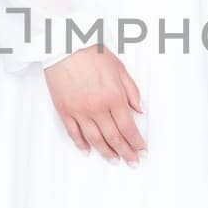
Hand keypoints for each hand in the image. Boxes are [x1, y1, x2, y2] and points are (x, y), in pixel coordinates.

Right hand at [44, 44, 147, 164]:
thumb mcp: (120, 69)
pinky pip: (74, 133)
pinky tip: (88, 151)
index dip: (137, 142)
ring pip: (95, 139)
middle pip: (114, 138)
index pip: (128, 127)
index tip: (142, 150)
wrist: (65, 45)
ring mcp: (79, 111)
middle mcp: (97, 108)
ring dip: (106, 153)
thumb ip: (132, 91)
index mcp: (113, 97)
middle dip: (126, 152)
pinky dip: (81, 144)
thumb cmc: (92, 53)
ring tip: (114, 160)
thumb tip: (140, 110)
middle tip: (133, 162)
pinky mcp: (64, 110)